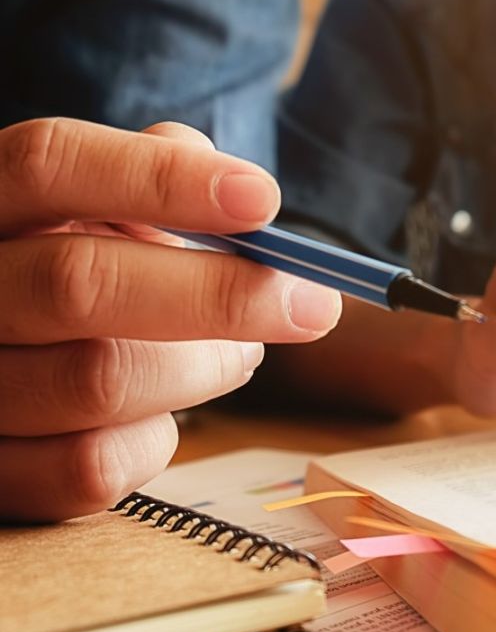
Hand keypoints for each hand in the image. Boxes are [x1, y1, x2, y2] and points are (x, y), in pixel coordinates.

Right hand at [0, 118, 341, 520]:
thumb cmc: (62, 263)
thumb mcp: (88, 202)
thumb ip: (153, 175)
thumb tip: (245, 196)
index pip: (51, 164)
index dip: (162, 181)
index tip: (265, 201)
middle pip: (81, 284)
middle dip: (221, 293)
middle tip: (309, 303)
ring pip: (101, 381)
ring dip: (204, 368)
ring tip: (240, 353)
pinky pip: (88, 467)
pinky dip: (154, 440)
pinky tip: (167, 413)